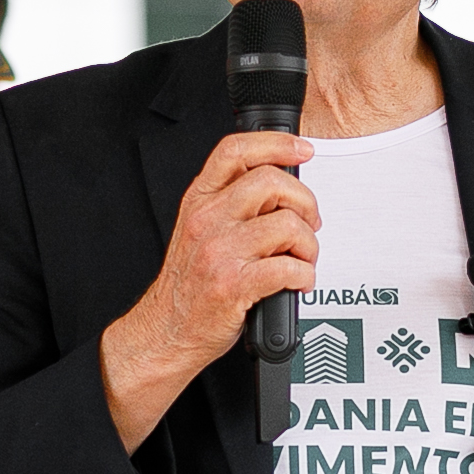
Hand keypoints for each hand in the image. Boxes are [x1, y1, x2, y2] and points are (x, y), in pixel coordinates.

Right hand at [99, 131, 318, 449]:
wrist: (165, 331)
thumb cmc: (188, 284)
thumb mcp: (200, 230)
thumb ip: (231, 204)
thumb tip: (282, 189)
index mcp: (199, 200)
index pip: (235, 151)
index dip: (275, 143)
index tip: (302, 149)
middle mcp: (207, 220)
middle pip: (270, 181)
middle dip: (304, 200)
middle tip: (308, 221)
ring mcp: (219, 252)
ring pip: (287, 225)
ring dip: (308, 244)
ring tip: (301, 258)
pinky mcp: (233, 285)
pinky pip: (288, 268)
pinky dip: (304, 275)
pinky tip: (297, 281)